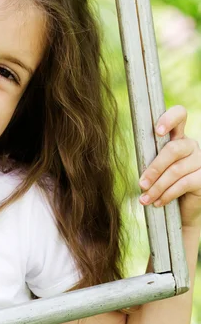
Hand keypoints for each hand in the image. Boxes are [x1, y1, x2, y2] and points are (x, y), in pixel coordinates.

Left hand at [138, 105, 200, 228]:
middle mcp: (191, 145)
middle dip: (154, 168)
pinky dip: (167, 194)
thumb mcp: (156, 168)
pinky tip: (157, 202)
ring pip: (175, 170)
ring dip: (157, 186)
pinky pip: (183, 184)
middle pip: (173, 149)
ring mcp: (200, 161)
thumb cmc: (165, 183)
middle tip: (141, 184)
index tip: (156, 132)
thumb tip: (130, 162)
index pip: (180, 115)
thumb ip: (149, 160)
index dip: (169, 119)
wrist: (184, 207)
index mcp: (178, 137)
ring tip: (145, 198)